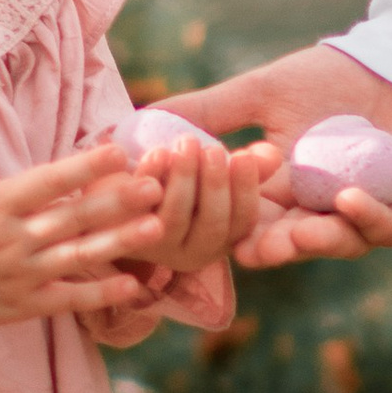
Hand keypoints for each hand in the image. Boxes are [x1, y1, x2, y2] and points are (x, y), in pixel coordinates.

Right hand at [0, 96, 166, 340]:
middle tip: (155, 186)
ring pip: (78, 257)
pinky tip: (134, 285)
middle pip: (72, 218)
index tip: (117, 152)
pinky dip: (100, 295)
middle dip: (116, 201)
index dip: (82, 168)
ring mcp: (20, 276)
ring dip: (119, 242)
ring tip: (157, 228)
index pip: (46, 183)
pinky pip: (68, 300)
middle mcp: (11, 241)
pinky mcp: (22, 307)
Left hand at [108, 122, 275, 290]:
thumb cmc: (180, 173)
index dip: (247, 190)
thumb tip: (271, 155)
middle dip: (216, 185)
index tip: (245, 156)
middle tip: (214, 149)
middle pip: (213, 225)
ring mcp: (160, 246)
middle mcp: (196, 251)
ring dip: (184, 178)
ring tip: (187, 142)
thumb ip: (246, 165)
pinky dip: (152, 177)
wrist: (120, 191)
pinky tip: (159, 151)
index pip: (245, 222)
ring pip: (176, 218)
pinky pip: (140, 209)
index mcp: (225, 237)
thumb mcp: (217, 168)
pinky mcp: (126, 234)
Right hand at [167, 45, 391, 268]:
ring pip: (339, 241)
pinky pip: (390, 227)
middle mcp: (322, 213)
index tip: (209, 227)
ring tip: (297, 233)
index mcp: (284, 193)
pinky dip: (368, 217)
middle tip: (253, 250)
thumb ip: (206, 111)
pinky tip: (346, 200)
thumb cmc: (334, 73)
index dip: (227, 225)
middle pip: (291, 242)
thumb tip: (133, 124)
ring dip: (316, 240)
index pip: (248, 220)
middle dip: (273, 247)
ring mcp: (372, 217)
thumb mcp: (263, 92)